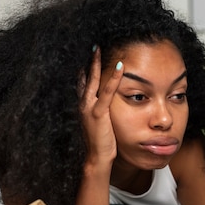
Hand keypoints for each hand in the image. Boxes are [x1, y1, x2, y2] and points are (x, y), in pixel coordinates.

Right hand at [78, 46, 123, 164]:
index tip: (91, 55)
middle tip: (94, 46)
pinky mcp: (98, 113)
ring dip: (97, 64)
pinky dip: (114, 78)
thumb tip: (108, 103)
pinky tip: (121, 67)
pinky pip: (107, 92)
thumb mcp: (101, 122)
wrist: (96, 157)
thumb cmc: (102, 142)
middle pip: (85, 77)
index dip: (86, 68)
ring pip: (93, 80)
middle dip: (90, 61)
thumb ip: (102, 110)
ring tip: (100, 49)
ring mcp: (89, 108)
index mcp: (84, 106)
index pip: (83, 82)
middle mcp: (83, 104)